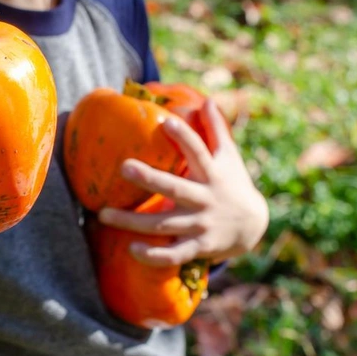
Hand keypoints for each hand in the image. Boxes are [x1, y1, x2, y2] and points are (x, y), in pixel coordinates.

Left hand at [98, 99, 268, 265]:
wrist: (253, 226)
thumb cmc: (232, 184)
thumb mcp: (229, 157)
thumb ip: (216, 129)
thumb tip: (209, 99)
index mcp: (212, 175)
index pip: (198, 152)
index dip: (184, 137)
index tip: (165, 122)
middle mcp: (205, 200)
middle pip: (174, 188)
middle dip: (149, 178)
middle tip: (123, 166)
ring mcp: (201, 225)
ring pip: (164, 225)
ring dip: (133, 222)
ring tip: (102, 214)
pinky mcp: (199, 247)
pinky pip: (174, 255)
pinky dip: (153, 256)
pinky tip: (130, 249)